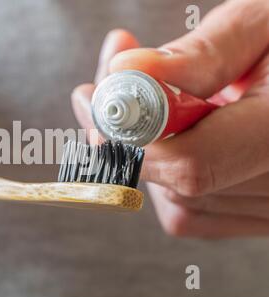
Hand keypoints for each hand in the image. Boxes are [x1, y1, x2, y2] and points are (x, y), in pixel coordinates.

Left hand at [71, 0, 268, 237]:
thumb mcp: (263, 28)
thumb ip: (200, 54)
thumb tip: (127, 70)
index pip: (191, 164)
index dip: (135, 138)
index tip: (96, 100)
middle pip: (175, 183)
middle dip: (128, 136)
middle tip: (106, 88)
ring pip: (177, 201)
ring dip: (150, 154)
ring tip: (159, 106)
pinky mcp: (257, 216)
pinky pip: (194, 213)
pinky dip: (170, 176)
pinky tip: (179, 137)